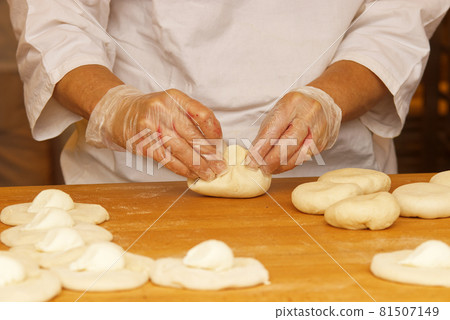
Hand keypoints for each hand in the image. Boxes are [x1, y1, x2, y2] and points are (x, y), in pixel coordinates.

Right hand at [86, 85, 226, 180]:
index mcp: (175, 98)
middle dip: (209, 154)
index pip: (202, 114)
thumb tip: (214, 144)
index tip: (220, 145)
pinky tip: (190, 173)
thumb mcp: (171, 106)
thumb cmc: (152, 112)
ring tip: (209, 174)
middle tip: (220, 166)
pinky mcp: (142, 142)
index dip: (214, 132)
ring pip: (180, 149)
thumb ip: (190, 119)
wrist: (120, 113)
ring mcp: (150, 126)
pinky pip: (166, 158)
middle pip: (192, 134)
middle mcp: (163, 109)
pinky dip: (180, 168)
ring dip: (197, 164)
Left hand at [247, 86, 341, 173]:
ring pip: (296, 155)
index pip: (273, 130)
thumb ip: (266, 132)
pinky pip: (303, 158)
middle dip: (271, 160)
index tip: (251, 160)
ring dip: (279, 166)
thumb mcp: (277, 112)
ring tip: (268, 169)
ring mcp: (317, 130)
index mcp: (291, 104)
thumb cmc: (294, 109)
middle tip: (260, 167)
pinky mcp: (321, 143)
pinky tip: (280, 166)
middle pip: (287, 144)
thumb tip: (255, 154)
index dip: (261, 148)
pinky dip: (289, 164)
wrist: (321, 104)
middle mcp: (307, 116)